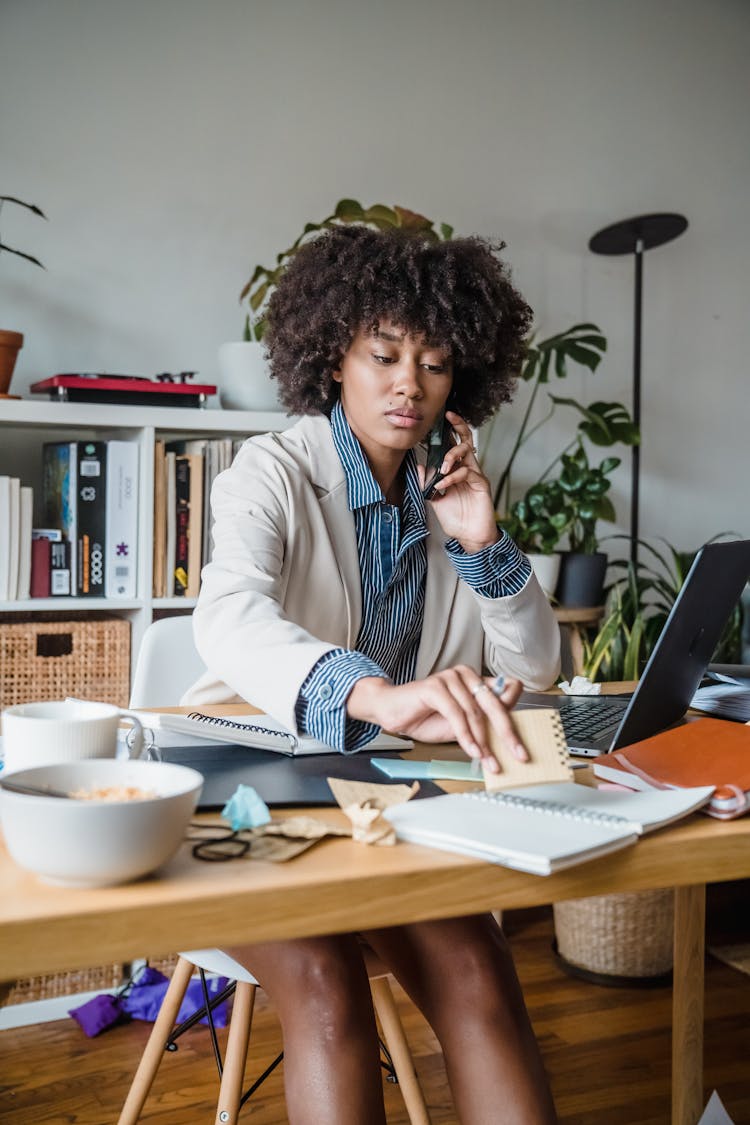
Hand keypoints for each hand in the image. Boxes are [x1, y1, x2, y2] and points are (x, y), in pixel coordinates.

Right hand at [346, 668, 526, 771]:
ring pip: (475, 713)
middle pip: (495, 704)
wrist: (391, 712)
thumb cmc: (425, 717)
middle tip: (519, 755)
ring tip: (489, 761)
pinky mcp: (435, 686)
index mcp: (475, 680)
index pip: (506, 693)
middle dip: (508, 733)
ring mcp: (450, 678)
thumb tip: (510, 732)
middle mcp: (465, 675)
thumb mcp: (461, 725)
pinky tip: (472, 751)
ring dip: (484, 741)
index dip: (514, 718)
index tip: (523, 744)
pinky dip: (466, 736)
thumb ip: (482, 723)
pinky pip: (456, 715)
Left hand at [418, 411, 498, 553]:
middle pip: (466, 440)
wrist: (470, 537)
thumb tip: (419, 467)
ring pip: (467, 452)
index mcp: (457, 470)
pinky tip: (443, 485)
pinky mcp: (481, 484)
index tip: (439, 419)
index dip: (448, 431)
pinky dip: (452, 477)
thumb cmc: (456, 518)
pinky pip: (467, 472)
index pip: (453, 445)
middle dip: (458, 426)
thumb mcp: (435, 499)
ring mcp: (476, 475)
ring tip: (442, 469)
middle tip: (448, 417)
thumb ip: (427, 483)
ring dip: (451, 455)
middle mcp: (468, 469)